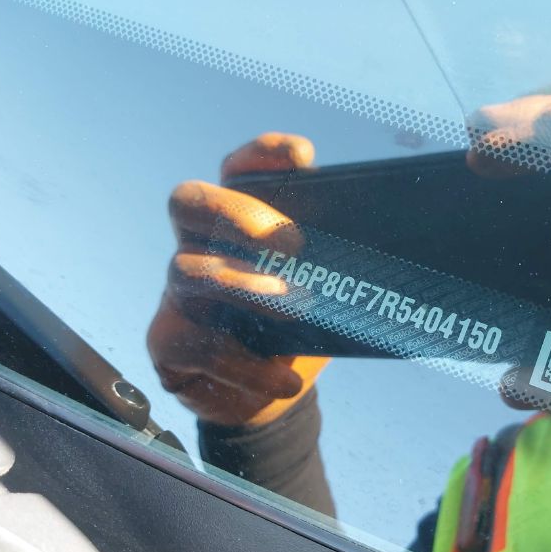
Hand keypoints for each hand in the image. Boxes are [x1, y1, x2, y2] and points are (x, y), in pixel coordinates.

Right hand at [147, 133, 329, 426]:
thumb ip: (336, 269)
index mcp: (240, 223)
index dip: (263, 155)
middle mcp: (201, 246)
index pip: (239, 170)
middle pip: (189, 201)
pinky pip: (196, 346)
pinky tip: (285, 381)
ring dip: (240, 285)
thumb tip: (382, 255)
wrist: (274, 396)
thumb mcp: (325, 296)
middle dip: (235, 213)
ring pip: (186, 270)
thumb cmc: (302, 331)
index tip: (303, 158)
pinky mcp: (168, 341)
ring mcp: (180, 293)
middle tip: (290, 244)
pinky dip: (247, 367)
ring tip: (290, 305)